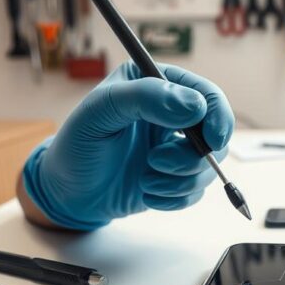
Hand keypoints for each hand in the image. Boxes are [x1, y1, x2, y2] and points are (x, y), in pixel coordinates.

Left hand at [21, 63, 233, 229]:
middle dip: (193, 157)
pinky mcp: (176, 179)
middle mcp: (172, 115)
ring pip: (208, 167)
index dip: (217, 116)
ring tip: (146, 180)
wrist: (67, 192)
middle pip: (216, 134)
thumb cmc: (77, 145)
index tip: (211, 140)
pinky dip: (175, 198)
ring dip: (180, 181)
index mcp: (157, 86)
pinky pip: (196, 192)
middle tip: (157, 163)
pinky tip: (147, 194)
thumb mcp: (99, 112)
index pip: (206, 94)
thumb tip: (194, 106)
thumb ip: (144, 98)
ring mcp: (176, 148)